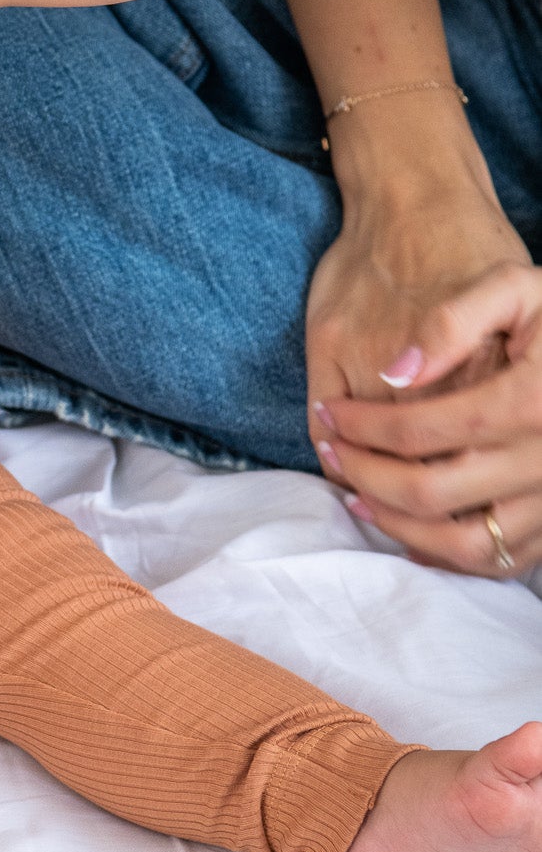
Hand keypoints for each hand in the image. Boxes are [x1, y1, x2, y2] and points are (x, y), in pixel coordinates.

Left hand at [313, 258, 541, 576]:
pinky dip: (446, 557)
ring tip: (357, 496)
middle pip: (430, 492)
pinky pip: (499, 562)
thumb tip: (396, 373)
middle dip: (364, 475)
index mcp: (530, 402)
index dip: (363, 426)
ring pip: (462, 543)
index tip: (329, 413)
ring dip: (397, 526)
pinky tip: (408, 529)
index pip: (421, 431)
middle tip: (333, 451)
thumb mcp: (517, 289)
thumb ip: (455, 320)